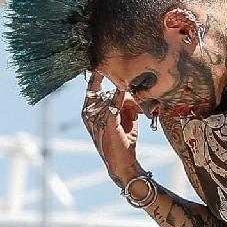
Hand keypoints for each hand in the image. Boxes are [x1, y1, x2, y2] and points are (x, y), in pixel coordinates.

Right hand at [82, 69, 142, 185]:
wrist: (123, 164)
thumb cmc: (123, 141)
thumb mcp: (122, 118)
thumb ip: (122, 102)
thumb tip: (127, 89)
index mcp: (88, 111)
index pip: (91, 87)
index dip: (97, 75)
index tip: (102, 63)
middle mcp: (87, 112)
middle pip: (108, 92)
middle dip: (125, 98)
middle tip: (138, 109)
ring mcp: (95, 117)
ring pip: (115, 98)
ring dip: (130, 105)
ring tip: (139, 115)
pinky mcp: (106, 121)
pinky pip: (115, 103)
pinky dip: (122, 96)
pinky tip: (125, 89)